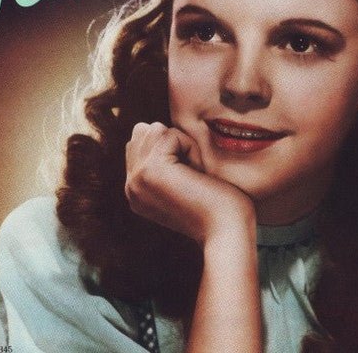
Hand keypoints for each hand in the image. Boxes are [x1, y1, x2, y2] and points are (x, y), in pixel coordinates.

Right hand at [125, 122, 254, 245]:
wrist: (226, 230)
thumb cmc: (218, 204)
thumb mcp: (183, 181)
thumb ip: (164, 160)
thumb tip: (156, 128)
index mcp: (136, 190)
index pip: (139, 141)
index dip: (170, 146)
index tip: (188, 175)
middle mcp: (131, 186)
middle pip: (143, 131)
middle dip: (174, 142)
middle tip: (192, 173)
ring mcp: (137, 179)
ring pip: (156, 130)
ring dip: (183, 144)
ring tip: (195, 174)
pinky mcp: (150, 171)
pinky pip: (170, 134)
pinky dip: (190, 147)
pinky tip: (197, 173)